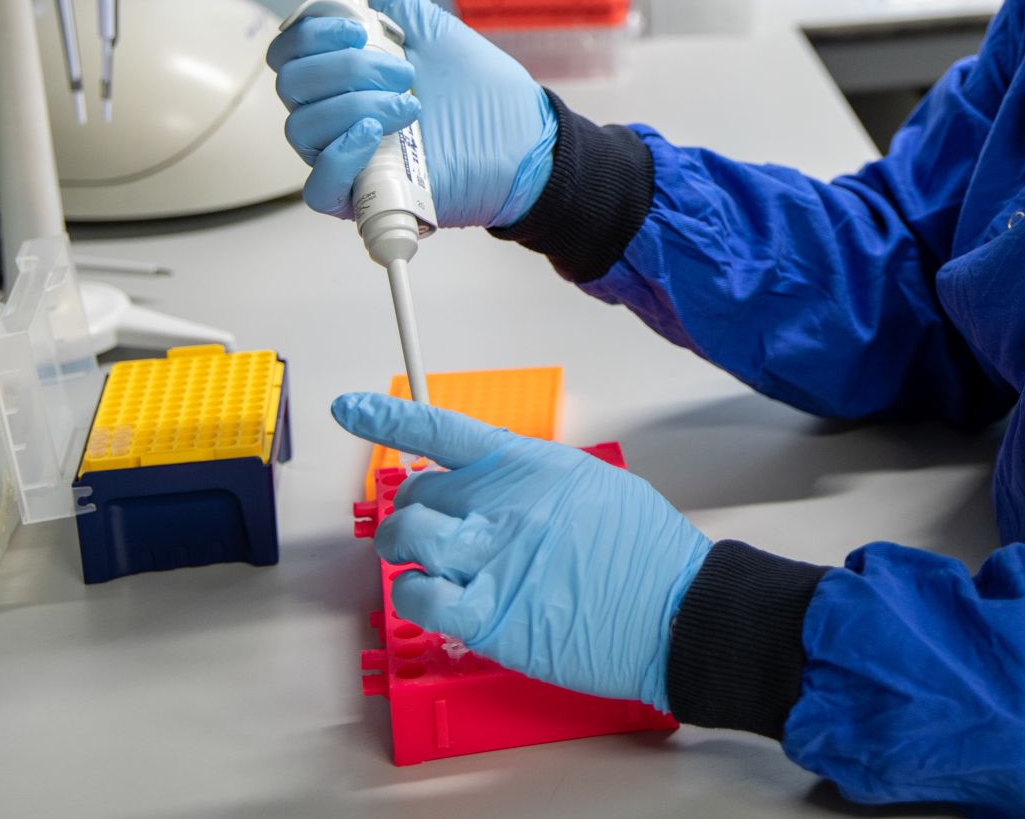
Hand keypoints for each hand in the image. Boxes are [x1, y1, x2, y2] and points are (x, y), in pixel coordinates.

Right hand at [264, 0, 555, 226]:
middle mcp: (337, 114)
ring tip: (411, 104)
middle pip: (291, 85)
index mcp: (345, 75)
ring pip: (301, 129)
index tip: (359, 27)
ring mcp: (347, 156)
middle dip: (345, 68)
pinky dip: (340, 155)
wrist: (525, 139)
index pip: (291, 51)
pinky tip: (377, 133)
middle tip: (403, 69)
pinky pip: (317, 187)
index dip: (312, 33)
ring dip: (355, 106)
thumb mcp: (434, 30)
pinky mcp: (362, 195)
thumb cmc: (483, 90)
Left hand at [334, 392, 710, 709]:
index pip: (443, 430)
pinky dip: (413, 595)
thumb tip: (494, 489)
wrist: (674, 608)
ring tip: (426, 563)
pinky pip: (418, 596)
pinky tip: (432, 597)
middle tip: (433, 530)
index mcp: (528, 466)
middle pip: (417, 495)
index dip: (388, 417)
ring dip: (405, 552)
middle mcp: (502, 504)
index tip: (351, 408)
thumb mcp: (591, 485)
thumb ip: (532, 481)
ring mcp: (491, 559)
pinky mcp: (488, 615)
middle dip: (415, 511)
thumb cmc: (644, 552)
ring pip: (405, 541)